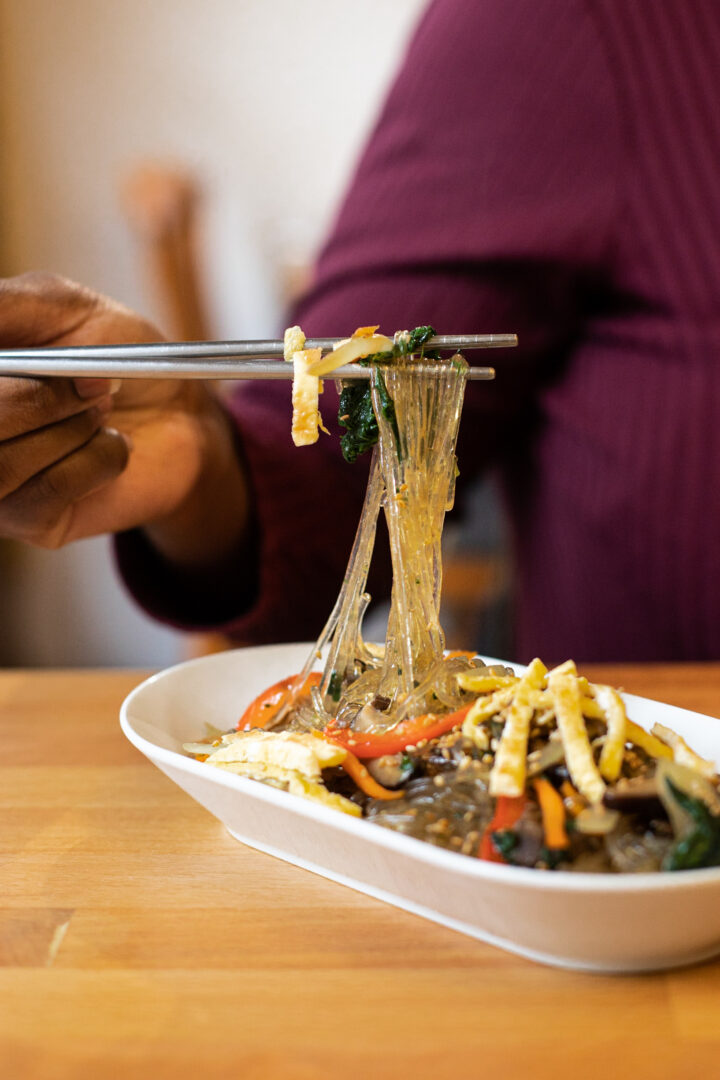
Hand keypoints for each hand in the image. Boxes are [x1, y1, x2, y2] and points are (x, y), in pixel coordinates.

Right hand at [0, 272, 249, 565]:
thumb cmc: (115, 352)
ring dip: (67, 430)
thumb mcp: (61, 305)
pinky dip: (96, 459)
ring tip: (101, 412)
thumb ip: (5, 305)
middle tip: (93, 384)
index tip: (19, 361)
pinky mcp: (27, 520)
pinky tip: (112, 445)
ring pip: (1, 465)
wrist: (179, 414)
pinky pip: (48, 492)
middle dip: (36, 400)